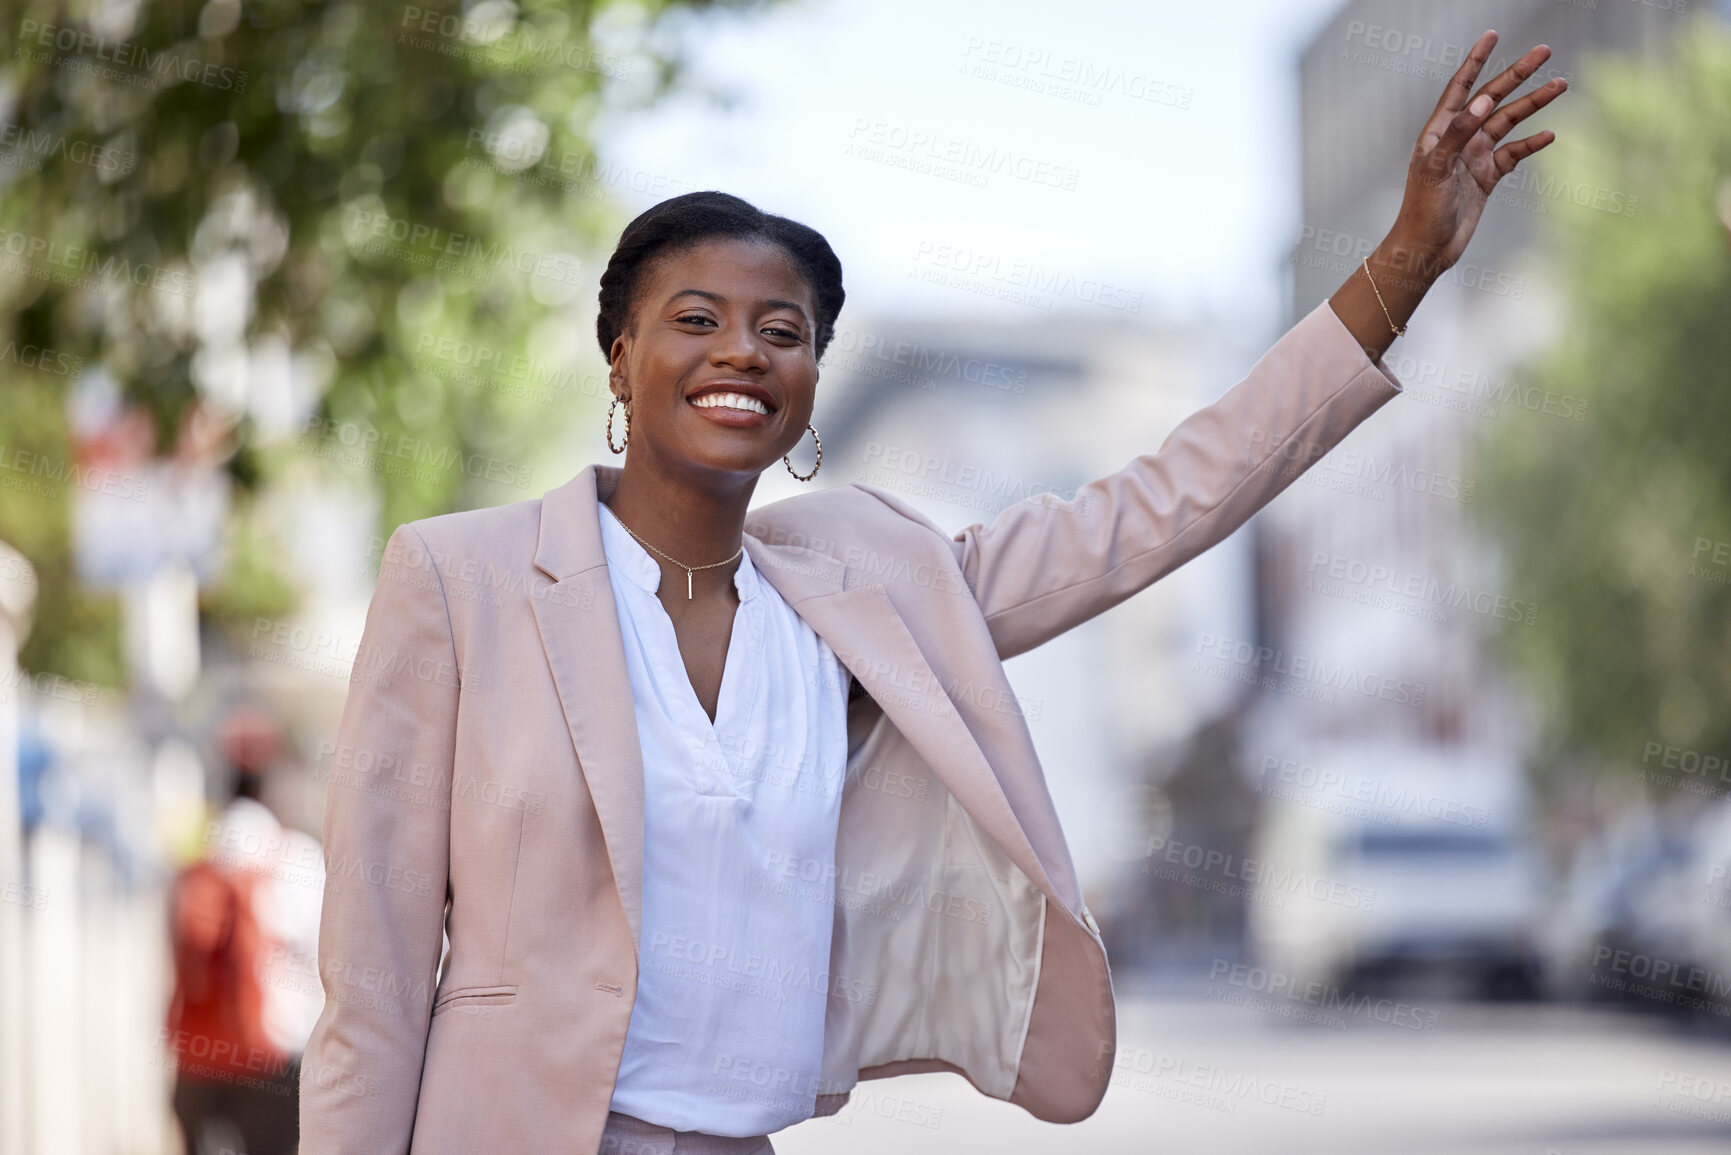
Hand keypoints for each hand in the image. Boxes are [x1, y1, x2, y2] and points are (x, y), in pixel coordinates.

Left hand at [1390, 30, 1567, 273]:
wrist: (1427, 250)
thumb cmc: (1422, 210)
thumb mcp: (1436, 167)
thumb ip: (1458, 133)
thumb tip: (1482, 101)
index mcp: (1439, 132)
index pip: (1460, 87)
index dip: (1476, 61)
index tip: (1492, 35)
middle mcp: (1458, 139)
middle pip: (1492, 98)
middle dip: (1517, 74)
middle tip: (1544, 51)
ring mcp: (1475, 157)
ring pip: (1508, 123)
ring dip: (1533, 104)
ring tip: (1560, 85)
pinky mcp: (1487, 178)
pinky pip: (1514, 154)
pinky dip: (1532, 144)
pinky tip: (1550, 134)